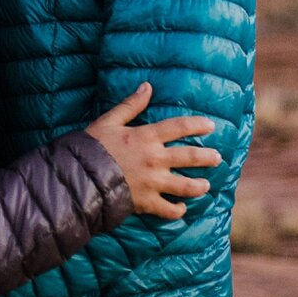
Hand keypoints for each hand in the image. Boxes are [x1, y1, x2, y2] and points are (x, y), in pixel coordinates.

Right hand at [87, 82, 220, 219]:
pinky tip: (181, 208)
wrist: (80, 177)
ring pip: (186, 186)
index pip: (179, 127)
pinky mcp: (147, 203)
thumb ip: (131, 105)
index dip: (197, 125)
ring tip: (205, 185)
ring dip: (199, 186)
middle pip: (190, 157)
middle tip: (217, 158)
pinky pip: (169, 210)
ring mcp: (153, 183)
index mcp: (146, 137)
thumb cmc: (93, 146)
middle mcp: (155, 160)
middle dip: (208, 158)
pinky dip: (177, 210)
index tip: (211, 126)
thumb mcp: (109, 121)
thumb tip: (147, 86)